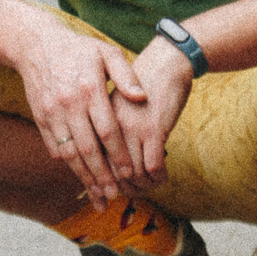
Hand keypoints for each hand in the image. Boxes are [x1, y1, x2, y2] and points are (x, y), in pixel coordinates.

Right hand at [14, 22, 152, 209]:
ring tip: (97, 193)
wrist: (35, 44)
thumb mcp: (105, 52)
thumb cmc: (78, 49)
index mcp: (89, 89)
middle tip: (115, 194)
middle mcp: (69, 104)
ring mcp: (51, 113)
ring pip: (69, 152)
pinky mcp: (40, 117)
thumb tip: (141, 97)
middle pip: (87, 148)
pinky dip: (67, 164)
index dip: (118, 154)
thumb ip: (126, 74)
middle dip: (102, 174)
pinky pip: (53, 146)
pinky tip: (79, 176)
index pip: (107, 130)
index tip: (130, 171)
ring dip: (83, 176)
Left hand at [111, 35, 194, 185]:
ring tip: (148, 186)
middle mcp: (111, 125)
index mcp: (97, 118)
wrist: (165, 62)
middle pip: (110, 170)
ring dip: (141, 186)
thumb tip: (99, 155)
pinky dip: (158, 177)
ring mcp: (132, 128)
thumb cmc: (141, 83)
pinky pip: (152, 166)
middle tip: (131, 193)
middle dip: (120, 188)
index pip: (91, 158)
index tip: (103, 193)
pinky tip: (161, 176)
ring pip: (131, 173)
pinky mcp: (154, 129)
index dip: (96, 180)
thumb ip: (105, 125)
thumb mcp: (115, 102)